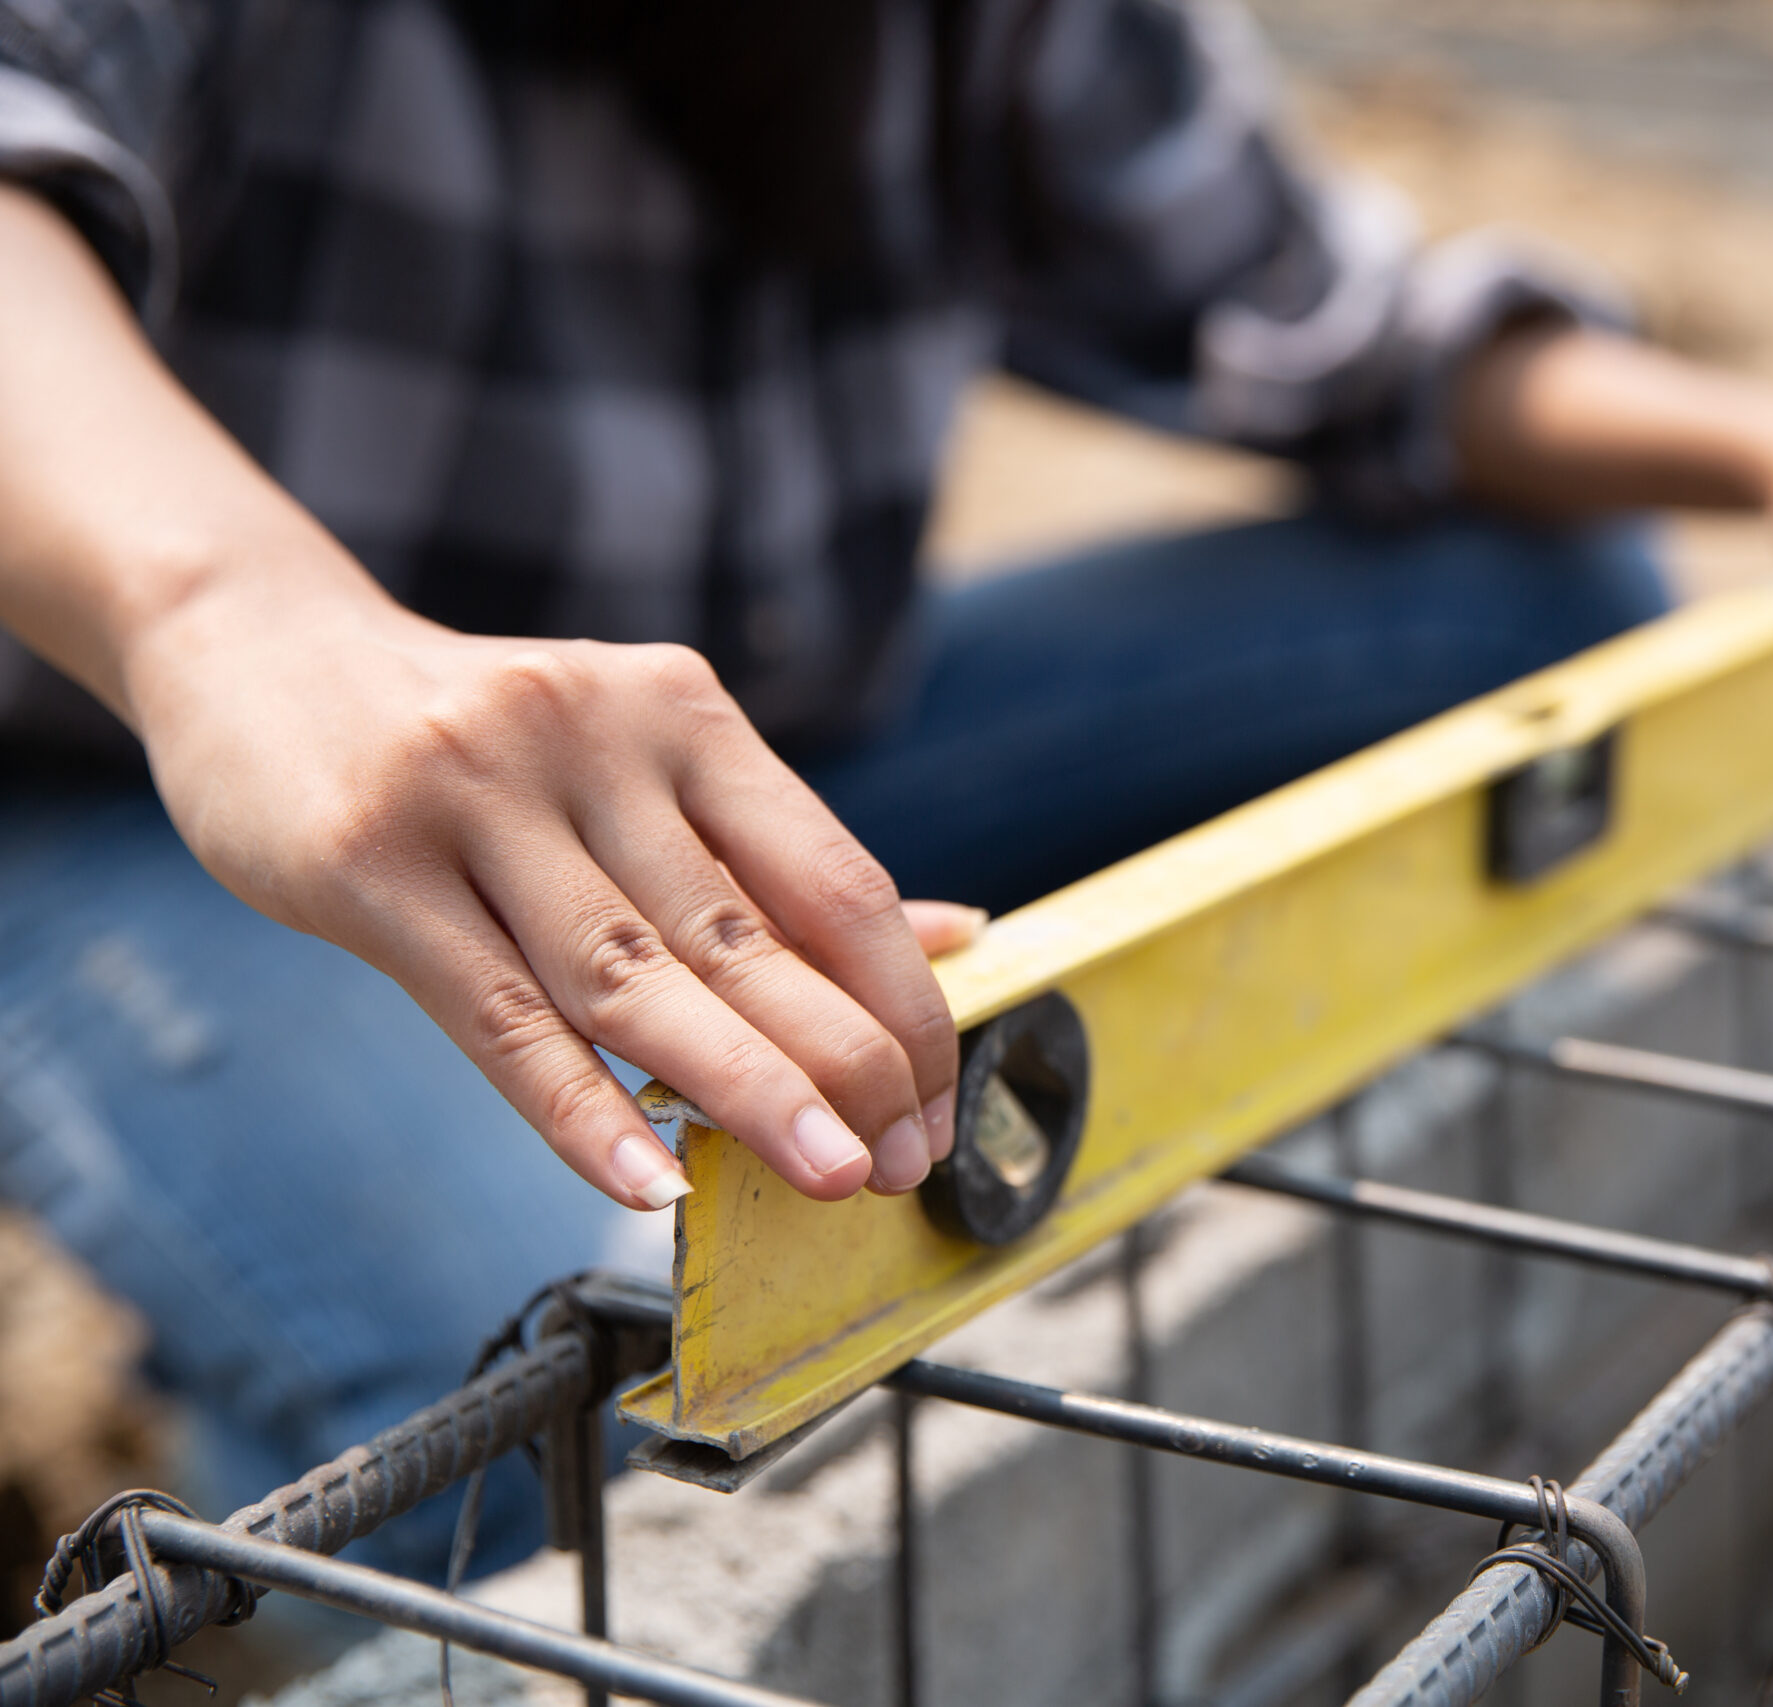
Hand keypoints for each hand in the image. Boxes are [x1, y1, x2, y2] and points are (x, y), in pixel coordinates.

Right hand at [124, 578, 967, 1211]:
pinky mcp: (369, 862)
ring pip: (629, 979)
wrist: (263, 646)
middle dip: (840, 1063)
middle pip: (742, 936)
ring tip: (822, 1174)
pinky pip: (495, 1013)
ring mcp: (475, 794)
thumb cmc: (486, 736)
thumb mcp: (644, 759)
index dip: (901, 1003)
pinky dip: (577, 1109)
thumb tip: (951, 938)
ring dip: (740, 1092)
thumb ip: (778, 857)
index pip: (831, 879)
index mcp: (683, 714)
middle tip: (896, 1163)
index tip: (934, 1105)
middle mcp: (593, 739)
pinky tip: (643, 1182)